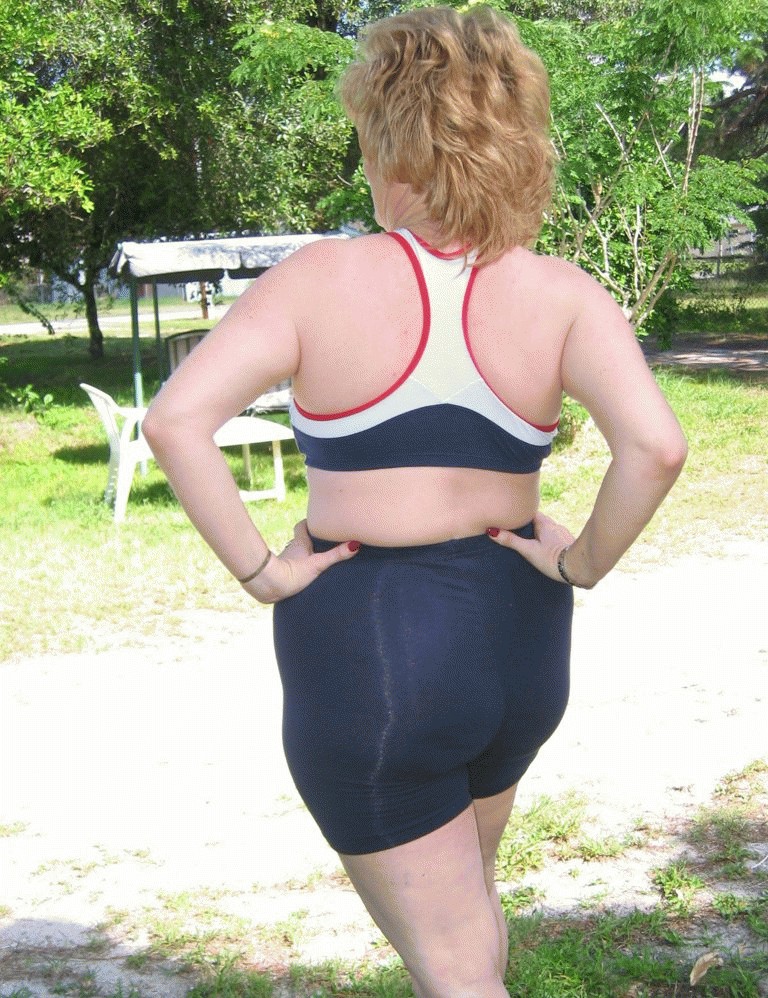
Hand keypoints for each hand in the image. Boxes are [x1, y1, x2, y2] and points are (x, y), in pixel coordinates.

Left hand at [241, 519, 359, 603]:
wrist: (268, 586)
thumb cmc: (292, 572)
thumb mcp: (318, 564)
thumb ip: (335, 555)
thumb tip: (355, 545)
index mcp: (300, 542)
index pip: (302, 526)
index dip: (309, 522)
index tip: (317, 521)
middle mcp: (292, 549)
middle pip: (301, 539)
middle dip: (310, 539)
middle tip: (323, 541)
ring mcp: (286, 560)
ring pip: (297, 553)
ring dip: (305, 554)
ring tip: (317, 559)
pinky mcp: (281, 573)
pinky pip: (293, 566)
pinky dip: (299, 568)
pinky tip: (305, 575)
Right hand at [487, 512, 574, 583]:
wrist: (580, 567)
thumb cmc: (553, 559)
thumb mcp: (529, 550)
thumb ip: (511, 541)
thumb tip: (492, 531)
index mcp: (543, 523)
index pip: (529, 512)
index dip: (519, 513)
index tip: (511, 516)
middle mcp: (554, 525)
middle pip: (538, 520)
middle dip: (529, 524)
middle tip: (518, 531)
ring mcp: (563, 533)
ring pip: (548, 529)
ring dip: (540, 533)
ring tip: (531, 542)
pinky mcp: (569, 543)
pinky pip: (556, 537)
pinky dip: (549, 540)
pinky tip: (547, 550)